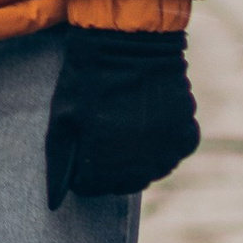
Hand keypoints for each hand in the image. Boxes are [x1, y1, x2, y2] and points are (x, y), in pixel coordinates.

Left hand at [46, 27, 198, 207]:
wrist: (131, 43)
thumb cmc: (89, 79)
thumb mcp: (63, 118)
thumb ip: (60, 162)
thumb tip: (56, 200)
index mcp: (102, 160)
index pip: (89, 189)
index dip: (81, 169)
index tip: (82, 147)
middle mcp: (137, 163)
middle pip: (120, 185)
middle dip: (108, 168)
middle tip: (103, 135)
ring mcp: (165, 151)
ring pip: (148, 174)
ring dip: (137, 159)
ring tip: (126, 126)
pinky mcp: (186, 136)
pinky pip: (173, 155)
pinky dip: (162, 145)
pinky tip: (150, 122)